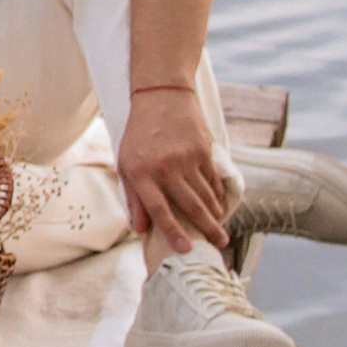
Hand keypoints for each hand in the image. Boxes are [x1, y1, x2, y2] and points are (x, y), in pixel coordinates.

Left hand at [118, 84, 230, 254]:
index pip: (158, 209)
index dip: (172, 231)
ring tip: (219, 230)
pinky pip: (213, 181)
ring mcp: (186, 159)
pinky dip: (217, 196)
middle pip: (190, 207)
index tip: (186, 249)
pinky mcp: (203, 151)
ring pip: (206, 196)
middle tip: (219, 245)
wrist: (161, 97)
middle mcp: (164, 168)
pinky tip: (218, 206)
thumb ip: (134, 198)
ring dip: (214, 215)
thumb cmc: (139, 135)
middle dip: (207, 230)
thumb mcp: (126, 164)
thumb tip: (140, 230)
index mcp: (141, 173)